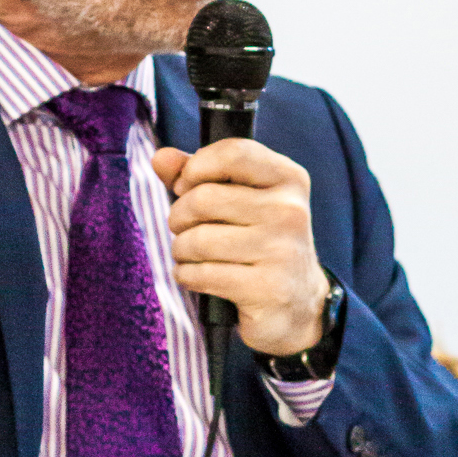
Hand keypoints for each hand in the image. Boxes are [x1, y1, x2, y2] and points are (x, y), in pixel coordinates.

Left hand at [152, 139, 328, 356]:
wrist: (297, 303)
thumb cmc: (258, 241)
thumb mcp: (238, 199)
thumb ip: (198, 174)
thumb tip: (161, 158)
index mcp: (288, 179)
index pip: (234, 153)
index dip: (196, 167)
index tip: (186, 185)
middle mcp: (290, 210)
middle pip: (204, 198)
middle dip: (179, 215)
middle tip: (183, 227)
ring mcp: (281, 250)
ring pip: (198, 239)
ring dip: (180, 249)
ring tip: (189, 254)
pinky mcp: (267, 288)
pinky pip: (201, 274)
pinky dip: (186, 275)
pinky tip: (195, 275)